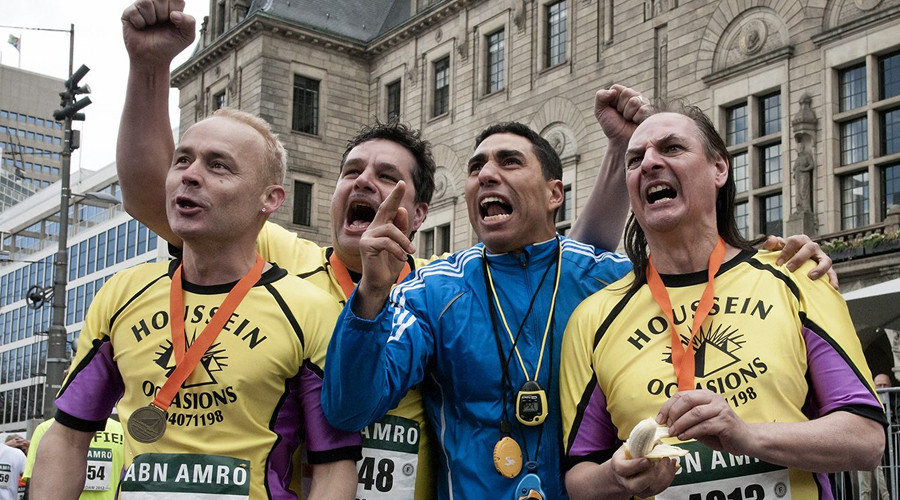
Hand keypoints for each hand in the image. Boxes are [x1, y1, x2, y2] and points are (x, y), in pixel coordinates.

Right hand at [122, 0, 195, 67]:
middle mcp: (155, 2)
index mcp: (171, 5)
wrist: (152, 58)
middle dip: (162, 15)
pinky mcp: (129, 12)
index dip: (174, 10)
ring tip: (151, 26)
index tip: (173, 22)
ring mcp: (141, 6)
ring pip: (146, 2)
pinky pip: (135, 11)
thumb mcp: (187, 36)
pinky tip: (141, 28)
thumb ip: (189, 22)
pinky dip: (140, 23)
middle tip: (160, 25)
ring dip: (151, 19)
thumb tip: (173, 14)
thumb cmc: (170, 46)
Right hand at [355, 181, 415, 316]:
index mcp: (381, 228)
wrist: (380, 283)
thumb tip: (402, 210)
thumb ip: (401, 230)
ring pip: (390, 230)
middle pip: (384, 209)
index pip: (388, 209)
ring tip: (409, 252)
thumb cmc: (389, 265)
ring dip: (403, 241)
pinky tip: (401, 258)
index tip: (401, 183)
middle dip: (394, 197)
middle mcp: (372, 229)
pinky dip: (397, 250)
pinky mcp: (366, 245)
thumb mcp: (400, 246)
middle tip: (401, 184)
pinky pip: (386, 242)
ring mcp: (367, 236)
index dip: (394, 196)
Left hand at [594, 84, 652, 145]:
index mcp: (622, 94)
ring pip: (634, 101)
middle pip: (626, 93)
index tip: (613, 110)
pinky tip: (636, 122)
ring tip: (629, 120)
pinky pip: (642, 110)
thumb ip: (600, 97)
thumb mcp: (600, 111)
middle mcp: (634, 96)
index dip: (612, 100)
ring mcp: (644, 103)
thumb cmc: (612, 126)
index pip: (616, 88)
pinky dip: (636, 118)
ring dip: (628, 114)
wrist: (621, 141)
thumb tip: (612, 91)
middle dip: (620, 107)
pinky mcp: (651, 111)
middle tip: (622, 116)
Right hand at [609, 445, 677, 497]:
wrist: (625, 472)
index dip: (636, 465)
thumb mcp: (629, 445)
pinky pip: (660, 488)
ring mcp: (638, 490)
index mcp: (618, 467)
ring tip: (668, 460)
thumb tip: (651, 428)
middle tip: (660, 460)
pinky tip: (671, 465)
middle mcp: (626, 482)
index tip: (646, 459)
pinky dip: (668, 476)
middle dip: (651, 473)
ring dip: (664, 474)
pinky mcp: (648, 492)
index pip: (624, 469)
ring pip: (652, 488)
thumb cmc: (628, 455)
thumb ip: (639, 440)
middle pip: (637, 484)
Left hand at [658, 389, 752, 455]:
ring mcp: (721, 409)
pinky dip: (690, 432)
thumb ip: (686, 420)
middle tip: (666, 426)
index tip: (659, 419)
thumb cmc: (720, 432)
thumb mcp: (700, 424)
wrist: (746, 440)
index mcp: (705, 395)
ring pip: (694, 413)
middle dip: (673, 413)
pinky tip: (683, 437)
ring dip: (680, 424)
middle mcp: (714, 398)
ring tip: (673, 433)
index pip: (681, 395)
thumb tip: (665, 423)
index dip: (668, 406)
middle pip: (687, 400)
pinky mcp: (726, 422)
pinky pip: (703, 425)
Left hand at [764, 235, 838, 289]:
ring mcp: (821, 257)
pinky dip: (833, 279)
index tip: (778, 263)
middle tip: (790, 268)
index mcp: (800, 240)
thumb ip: (773, 243)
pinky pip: (832, 273)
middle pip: (810, 248)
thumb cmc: (786, 253)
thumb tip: (769, 242)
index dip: (786, 251)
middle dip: (800, 258)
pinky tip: (832, 287)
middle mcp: (812, 247)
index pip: (794, 241)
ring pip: (825, 260)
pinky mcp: (828, 268)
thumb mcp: (779, 247)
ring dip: (819, 268)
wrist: (796, 258)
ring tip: (811, 277)